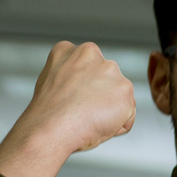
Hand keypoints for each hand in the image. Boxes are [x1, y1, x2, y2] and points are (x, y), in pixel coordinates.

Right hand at [7, 42, 135, 157]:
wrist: (52, 127)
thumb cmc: (49, 112)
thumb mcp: (52, 80)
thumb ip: (72, 75)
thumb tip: (83, 83)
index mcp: (68, 50)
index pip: (89, 68)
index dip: (83, 89)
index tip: (73, 98)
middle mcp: (91, 53)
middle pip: (108, 80)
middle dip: (101, 96)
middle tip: (82, 109)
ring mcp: (110, 70)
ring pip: (120, 97)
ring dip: (110, 110)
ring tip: (89, 117)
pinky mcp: (125, 88)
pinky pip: (128, 115)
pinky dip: (118, 125)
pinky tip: (99, 123)